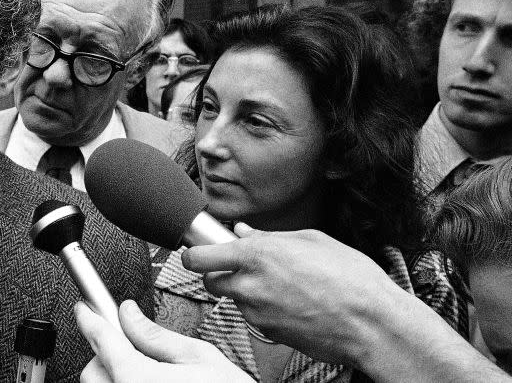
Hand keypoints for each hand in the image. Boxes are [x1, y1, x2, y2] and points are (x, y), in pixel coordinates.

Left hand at [76, 300, 252, 382]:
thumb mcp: (200, 358)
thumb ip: (157, 336)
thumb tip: (129, 314)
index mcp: (139, 380)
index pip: (102, 339)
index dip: (91, 317)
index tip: (85, 308)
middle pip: (93, 369)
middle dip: (107, 352)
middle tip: (132, 344)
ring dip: (114, 374)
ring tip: (148, 371)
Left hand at [180, 223, 402, 365]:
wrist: (372, 324)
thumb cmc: (351, 279)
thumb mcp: (311, 241)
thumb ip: (269, 237)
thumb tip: (241, 232)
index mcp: (256, 256)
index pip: (198, 257)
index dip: (194, 254)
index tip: (197, 252)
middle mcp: (250, 286)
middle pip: (209, 281)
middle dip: (219, 274)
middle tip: (242, 267)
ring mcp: (257, 313)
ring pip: (234, 299)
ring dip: (246, 291)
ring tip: (281, 284)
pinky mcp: (268, 334)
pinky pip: (255, 317)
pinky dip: (264, 309)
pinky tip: (291, 302)